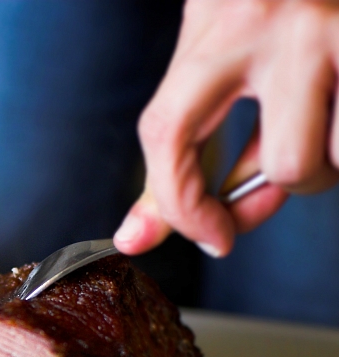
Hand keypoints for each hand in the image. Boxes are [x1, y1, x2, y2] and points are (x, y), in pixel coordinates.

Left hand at [114, 0, 338, 257]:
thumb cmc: (252, 9)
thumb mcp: (205, 58)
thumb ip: (175, 147)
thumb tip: (135, 238)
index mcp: (218, 28)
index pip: (172, 134)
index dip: (181, 206)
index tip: (208, 237)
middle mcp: (282, 25)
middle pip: (286, 165)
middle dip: (279, 189)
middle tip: (265, 180)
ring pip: (338, 159)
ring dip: (324, 165)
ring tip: (311, 130)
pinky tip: (333, 112)